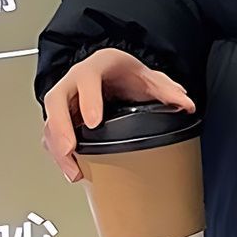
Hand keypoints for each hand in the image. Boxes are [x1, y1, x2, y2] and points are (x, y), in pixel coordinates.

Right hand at [40, 48, 195, 182]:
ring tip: (72, 169)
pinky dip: (59, 153)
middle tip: (70, 149)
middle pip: (56, 101)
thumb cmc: (123, 72)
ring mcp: (65, 100)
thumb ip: (166, 89)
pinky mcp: (62, 118)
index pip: (86, 79)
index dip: (88, 101)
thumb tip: (186, 104)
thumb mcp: (146, 76)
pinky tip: (71, 169)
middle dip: (61, 127)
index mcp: (95, 67)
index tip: (93, 122)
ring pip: (51, 122)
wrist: (112, 71)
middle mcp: (73, 82)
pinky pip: (53, 135)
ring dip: (57, 147)